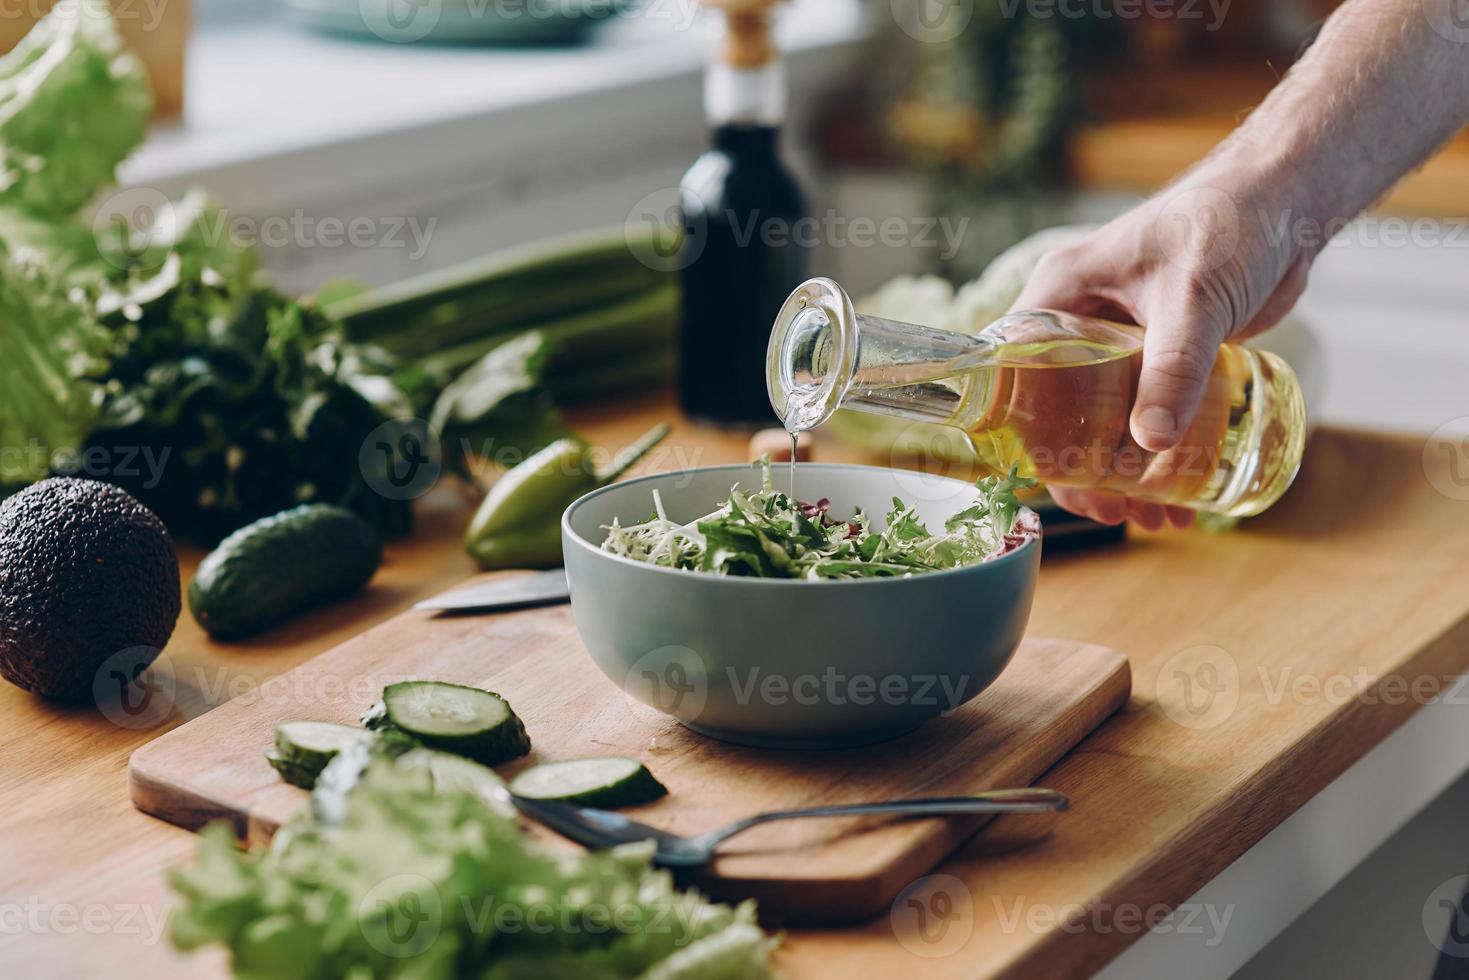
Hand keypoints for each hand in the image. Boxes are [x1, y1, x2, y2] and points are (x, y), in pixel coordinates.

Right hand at [1010, 166, 1309, 528]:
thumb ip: (1173, 367)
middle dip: (1084, 469)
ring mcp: (1121, 341)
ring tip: (1157, 516)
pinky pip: (1149, 413)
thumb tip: (1148, 442)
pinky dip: (1162, 454)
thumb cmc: (1228, 222)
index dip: (1025, 434)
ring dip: (1127, 473)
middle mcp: (1081, 321)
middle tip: (1114, 514)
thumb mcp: (1193, 298)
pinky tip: (1186, 490)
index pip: (1015, 374)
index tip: (1057, 481)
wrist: (1288, 199)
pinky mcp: (1162, 354)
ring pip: (1106, 420)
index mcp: (1059, 295)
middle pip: (1058, 411)